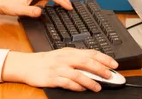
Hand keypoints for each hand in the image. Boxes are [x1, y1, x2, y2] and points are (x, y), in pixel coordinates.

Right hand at [2, 49, 118, 91]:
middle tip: (110, 76)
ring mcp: (58, 68)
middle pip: (86, 62)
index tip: (114, 64)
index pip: (89, 52)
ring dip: (90, 81)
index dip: (103, 58)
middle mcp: (64, 58)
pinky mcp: (52, 78)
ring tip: (98, 87)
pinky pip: (67, 83)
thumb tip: (95, 64)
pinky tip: (82, 90)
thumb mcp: (61, 55)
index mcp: (68, 52)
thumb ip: (76, 58)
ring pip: (78, 74)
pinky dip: (76, 87)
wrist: (27, 65)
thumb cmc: (45, 61)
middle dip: (100, 69)